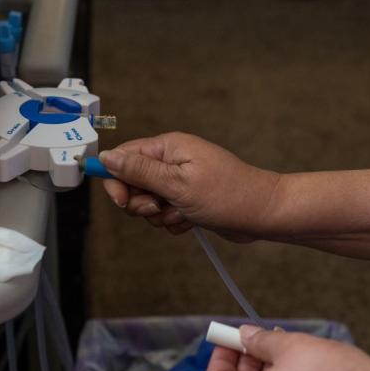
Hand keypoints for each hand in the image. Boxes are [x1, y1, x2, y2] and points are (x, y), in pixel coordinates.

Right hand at [99, 132, 280, 238]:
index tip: (123, 201)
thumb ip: (139, 171)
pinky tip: (192, 220)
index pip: (124, 157)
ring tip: (182, 213)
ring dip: (161, 215)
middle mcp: (173, 162)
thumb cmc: (227, 195)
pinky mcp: (189, 201)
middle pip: (133, 183)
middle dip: (141, 203)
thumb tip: (107, 157)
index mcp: (168, 148)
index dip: (116, 180)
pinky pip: (166, 215)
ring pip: (149, 203)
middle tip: (161, 207)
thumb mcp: (177, 183)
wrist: (262, 214)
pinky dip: (174, 222)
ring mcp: (181, 182)